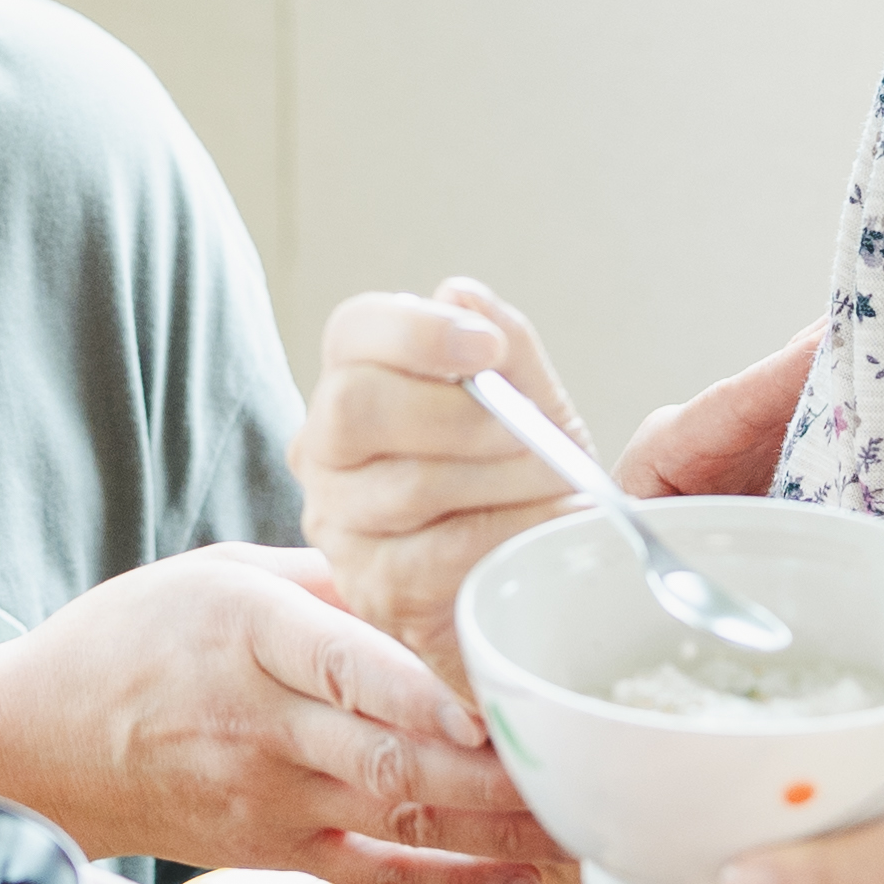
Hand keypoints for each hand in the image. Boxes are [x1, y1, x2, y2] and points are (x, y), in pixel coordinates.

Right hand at [0, 547, 560, 883]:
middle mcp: (263, 721)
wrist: (40, 742)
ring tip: (581, 816)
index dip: (417, 688)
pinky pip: (379, 872)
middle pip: (390, 750)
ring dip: (497, 823)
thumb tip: (431, 564)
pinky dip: (454, 880)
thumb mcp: (219, 572)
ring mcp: (271, 796)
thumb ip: (327, 576)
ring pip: (401, 814)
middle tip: (576, 759)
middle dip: (492, 767)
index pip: (342, 661)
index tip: (486, 701)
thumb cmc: (134, 642)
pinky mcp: (278, 848)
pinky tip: (523, 876)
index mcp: (248, 632)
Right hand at [295, 278, 814, 666]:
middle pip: (357, 406)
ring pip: (409, 483)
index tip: (487, 349)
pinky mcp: (377, 589)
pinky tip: (544, 526)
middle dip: (461, 413)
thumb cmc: (523, 483)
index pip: (352, 331)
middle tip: (530, 429)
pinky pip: (443, 551)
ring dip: (505, 476)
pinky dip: (511, 530)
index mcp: (355, 383)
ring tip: (557, 482)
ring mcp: (341, 525)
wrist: (535, 584)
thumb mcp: (529, 403)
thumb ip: (504, 348)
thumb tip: (460, 294)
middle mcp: (326, 452)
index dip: (418, 333)